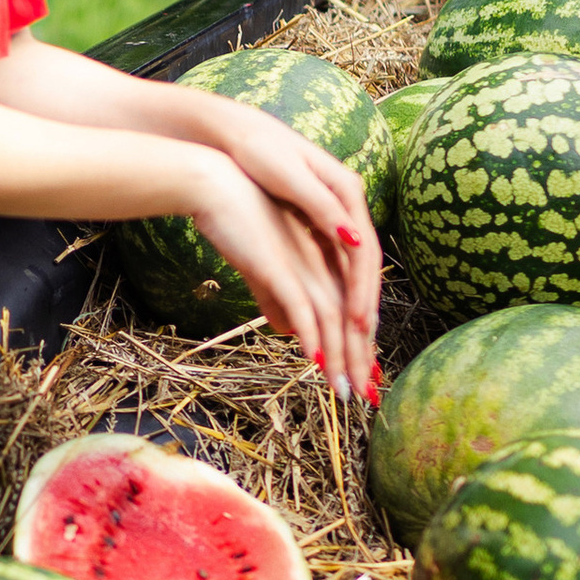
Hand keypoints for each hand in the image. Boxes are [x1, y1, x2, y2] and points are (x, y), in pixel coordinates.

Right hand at [184, 163, 376, 393]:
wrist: (214, 184)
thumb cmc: (238, 219)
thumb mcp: (264, 264)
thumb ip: (278, 297)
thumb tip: (288, 329)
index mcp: (325, 257)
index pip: (353, 306)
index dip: (361, 342)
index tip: (365, 373)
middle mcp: (324, 261)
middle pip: (351, 317)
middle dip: (358, 360)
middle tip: (365, 395)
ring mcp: (304, 263)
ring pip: (332, 318)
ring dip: (339, 357)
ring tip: (342, 390)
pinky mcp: (279, 265)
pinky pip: (301, 305)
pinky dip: (310, 334)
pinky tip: (313, 359)